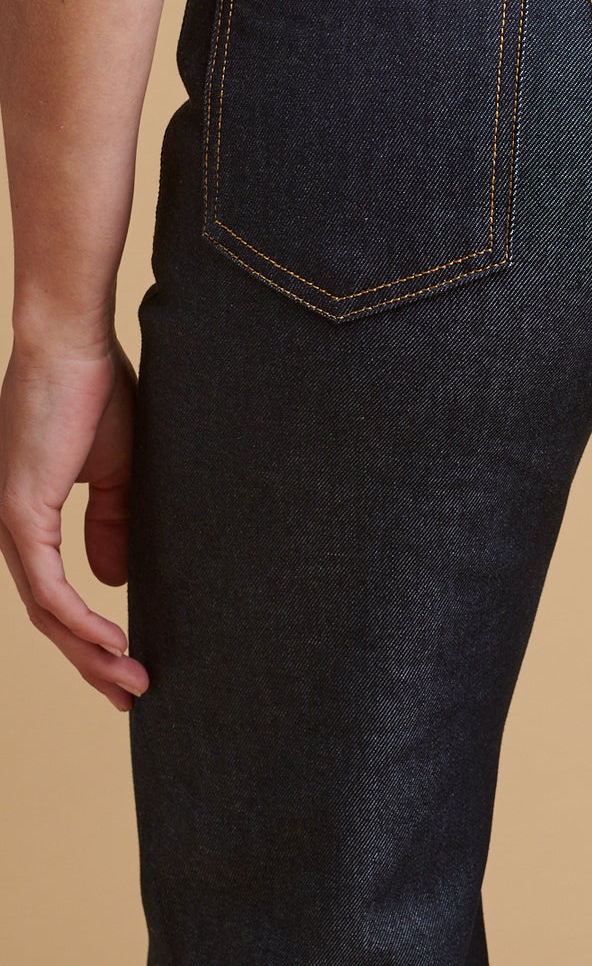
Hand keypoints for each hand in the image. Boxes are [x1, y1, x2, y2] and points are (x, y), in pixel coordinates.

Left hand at [0, 332, 148, 707]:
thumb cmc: (94, 391)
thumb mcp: (113, 470)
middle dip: (89, 663)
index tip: (127, 664)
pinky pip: (49, 589)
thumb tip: (113, 580)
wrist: (72, 345)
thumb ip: (110, 524)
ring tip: (131, 681)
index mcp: (27, 517)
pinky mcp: (19, 513)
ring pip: (45, 615)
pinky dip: (81, 622)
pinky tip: (113, 643)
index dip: (87, 637)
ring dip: (89, 654)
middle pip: (47, 619)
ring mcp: (9, 523)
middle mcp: (10, 529)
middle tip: (130, 694)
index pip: (53, 596)